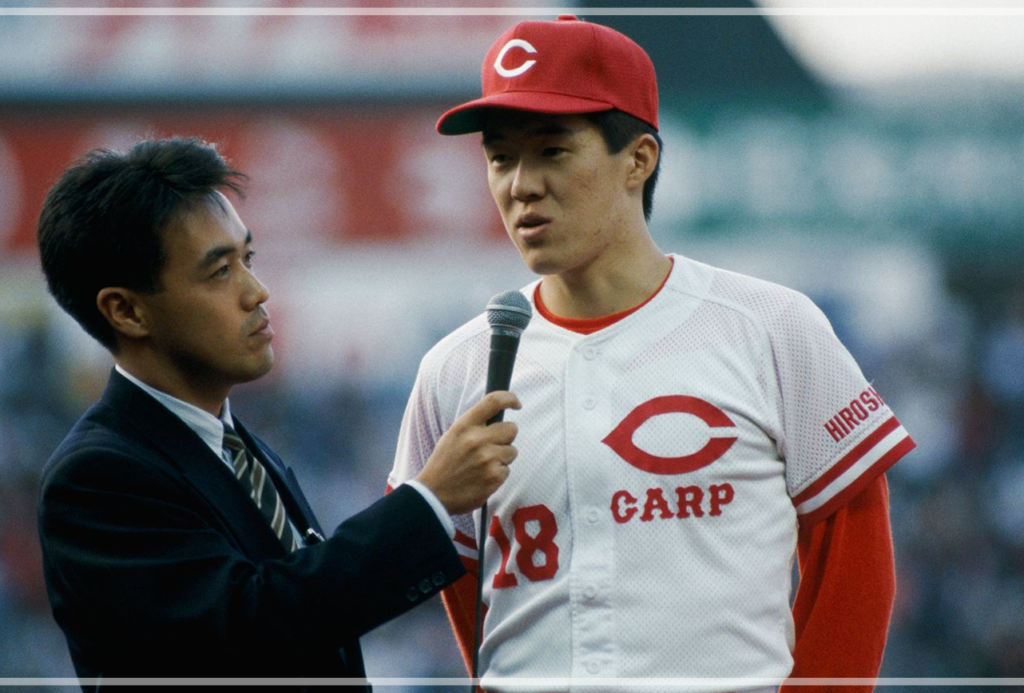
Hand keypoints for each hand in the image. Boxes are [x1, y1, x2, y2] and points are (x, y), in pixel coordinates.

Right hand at [415, 391, 520, 514]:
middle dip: (506, 437)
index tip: (516, 404)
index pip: (494, 401)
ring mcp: (487, 458)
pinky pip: (507, 470)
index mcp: (465, 425)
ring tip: (483, 466)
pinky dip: (498, 475)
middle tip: (492, 447)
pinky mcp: (494, 476)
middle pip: (512, 428)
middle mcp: (477, 439)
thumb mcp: (453, 435)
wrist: (434, 494)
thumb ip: (474, 425)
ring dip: (502, 458)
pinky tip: (482, 478)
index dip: (510, 398)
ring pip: (512, 451)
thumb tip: (498, 416)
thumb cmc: (445, 464)